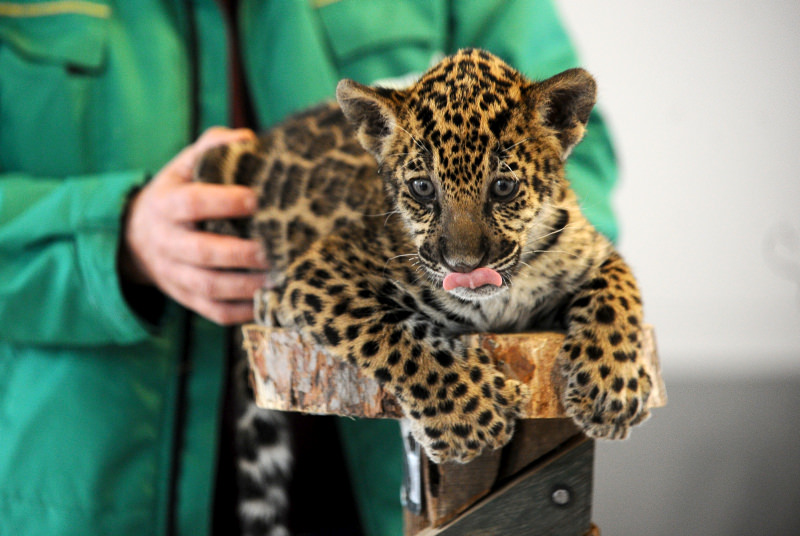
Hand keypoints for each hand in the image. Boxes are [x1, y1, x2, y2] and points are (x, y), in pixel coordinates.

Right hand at [120, 127, 269, 324]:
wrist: (137, 237)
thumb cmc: (177, 193)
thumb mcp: (184, 165)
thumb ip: (212, 147)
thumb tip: (248, 139)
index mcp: (165, 204)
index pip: (192, 203)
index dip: (223, 202)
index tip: (256, 199)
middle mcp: (167, 242)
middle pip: (202, 252)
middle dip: (240, 252)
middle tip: (274, 247)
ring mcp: (175, 274)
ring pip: (210, 286)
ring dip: (247, 285)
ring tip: (280, 275)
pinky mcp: (186, 298)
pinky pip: (215, 311)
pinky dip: (244, 310)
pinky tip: (270, 299)